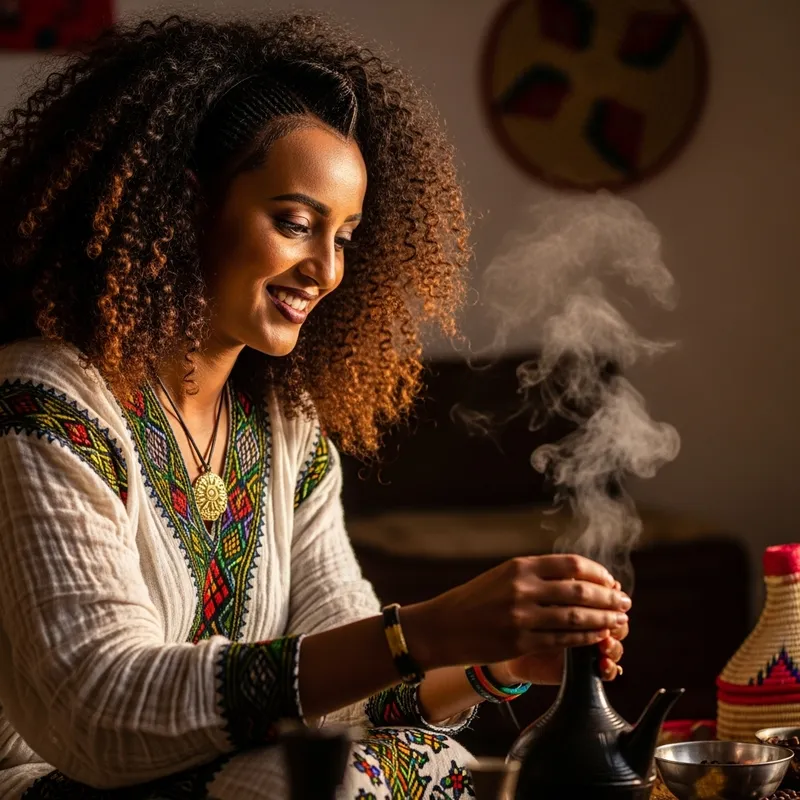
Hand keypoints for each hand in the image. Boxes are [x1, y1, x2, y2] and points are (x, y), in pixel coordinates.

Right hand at [402, 555, 630, 672]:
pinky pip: (562, 640)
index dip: (598, 574)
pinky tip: (597, 638)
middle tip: (624, 603)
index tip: (611, 582)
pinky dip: (585, 638)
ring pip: (575, 617)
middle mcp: (522, 588)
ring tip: (618, 622)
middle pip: (580, 591)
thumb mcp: (503, 576)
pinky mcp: (520, 642)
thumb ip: (536, 575)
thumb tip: (577, 577)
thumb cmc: (474, 600)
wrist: (443, 627)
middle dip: (608, 598)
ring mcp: (522, 617)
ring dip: (603, 620)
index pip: (572, 565)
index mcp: (520, 566)